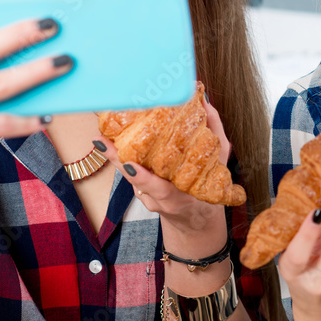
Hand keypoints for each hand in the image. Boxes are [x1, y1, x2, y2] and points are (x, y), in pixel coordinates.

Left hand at [93, 97, 231, 245]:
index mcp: (183, 194)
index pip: (161, 189)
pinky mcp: (143, 196)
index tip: (131, 164)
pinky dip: (123, 161)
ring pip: (130, 178)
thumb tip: (204, 101)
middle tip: (103, 141)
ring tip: (101, 139)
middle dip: (118, 160)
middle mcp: (162, 200)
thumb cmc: (209, 185)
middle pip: (136, 181)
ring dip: (114, 158)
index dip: (144, 178)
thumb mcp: (220, 160)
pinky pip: (131, 177)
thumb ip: (213, 131)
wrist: (198, 219)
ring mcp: (150, 200)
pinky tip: (111, 144)